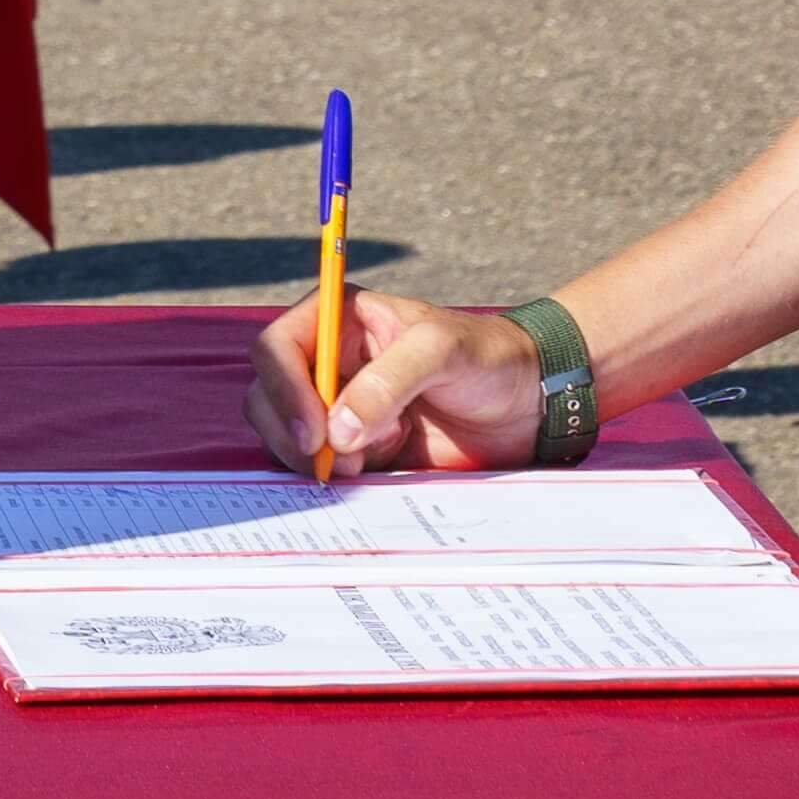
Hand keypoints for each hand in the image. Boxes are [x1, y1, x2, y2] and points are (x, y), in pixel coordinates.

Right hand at [244, 289, 535, 475]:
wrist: (529, 403)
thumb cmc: (489, 356)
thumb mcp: (442, 350)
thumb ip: (388, 382)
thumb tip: (337, 431)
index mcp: (340, 321)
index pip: (276, 347)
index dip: (284, 390)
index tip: (316, 434)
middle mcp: (329, 362)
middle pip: (268, 397)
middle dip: (294, 433)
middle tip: (334, 463)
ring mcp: (340, 409)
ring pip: (287, 438)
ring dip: (315, 459)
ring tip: (370, 460)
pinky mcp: (358, 449)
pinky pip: (321, 468)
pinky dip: (338, 477)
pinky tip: (381, 466)